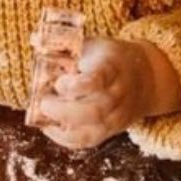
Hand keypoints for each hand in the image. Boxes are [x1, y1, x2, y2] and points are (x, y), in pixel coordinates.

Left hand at [37, 38, 178, 148]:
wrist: (146, 77)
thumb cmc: (109, 58)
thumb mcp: (92, 44)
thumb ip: (64, 45)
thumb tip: (34, 39)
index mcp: (112, 68)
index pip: (98, 80)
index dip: (77, 86)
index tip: (60, 82)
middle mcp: (117, 94)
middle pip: (94, 111)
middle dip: (63, 111)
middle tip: (43, 102)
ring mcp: (117, 115)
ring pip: (92, 131)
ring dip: (62, 127)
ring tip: (43, 115)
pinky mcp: (111, 130)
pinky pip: (89, 141)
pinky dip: (65, 139)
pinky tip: (49, 128)